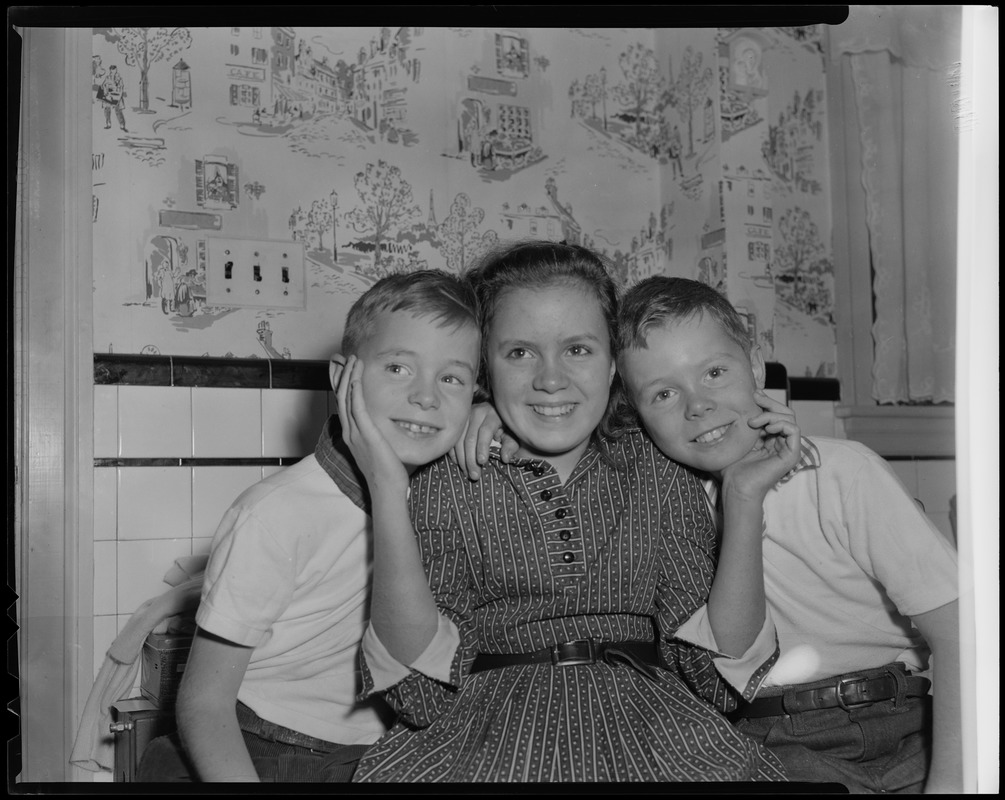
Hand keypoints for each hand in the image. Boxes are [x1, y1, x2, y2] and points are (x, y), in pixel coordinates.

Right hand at [335, 355, 408, 494]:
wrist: (387, 489)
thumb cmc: (387, 473)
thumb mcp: (379, 450)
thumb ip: (377, 436)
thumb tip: (384, 429)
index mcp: (352, 436)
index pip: (344, 405)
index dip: (343, 386)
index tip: (346, 370)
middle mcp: (350, 432)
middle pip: (341, 397)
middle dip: (343, 376)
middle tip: (347, 359)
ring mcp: (356, 433)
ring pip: (347, 398)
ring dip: (349, 377)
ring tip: (353, 360)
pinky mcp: (366, 433)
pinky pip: (357, 406)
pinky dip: (355, 389)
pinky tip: (357, 376)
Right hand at [449, 403, 519, 479]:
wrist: (495, 410)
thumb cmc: (505, 425)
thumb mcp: (512, 433)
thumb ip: (511, 445)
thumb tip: (505, 458)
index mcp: (492, 414)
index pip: (485, 431)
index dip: (482, 447)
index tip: (482, 462)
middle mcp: (476, 412)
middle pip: (470, 438)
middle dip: (471, 459)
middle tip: (474, 475)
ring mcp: (464, 417)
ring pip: (458, 440)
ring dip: (462, 459)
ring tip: (467, 473)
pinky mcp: (457, 422)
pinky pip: (452, 439)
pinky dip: (454, 452)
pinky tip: (458, 463)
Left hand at [721, 390, 801, 502]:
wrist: (736, 487)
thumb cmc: (732, 468)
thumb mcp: (736, 439)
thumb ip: (742, 424)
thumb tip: (739, 404)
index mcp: (770, 439)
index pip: (776, 414)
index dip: (767, 402)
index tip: (753, 394)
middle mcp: (781, 442)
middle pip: (785, 413)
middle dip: (771, 402)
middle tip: (756, 397)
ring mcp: (787, 449)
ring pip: (789, 419)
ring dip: (771, 415)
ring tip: (754, 422)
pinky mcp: (791, 455)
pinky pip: (794, 430)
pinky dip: (782, 424)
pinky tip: (768, 428)